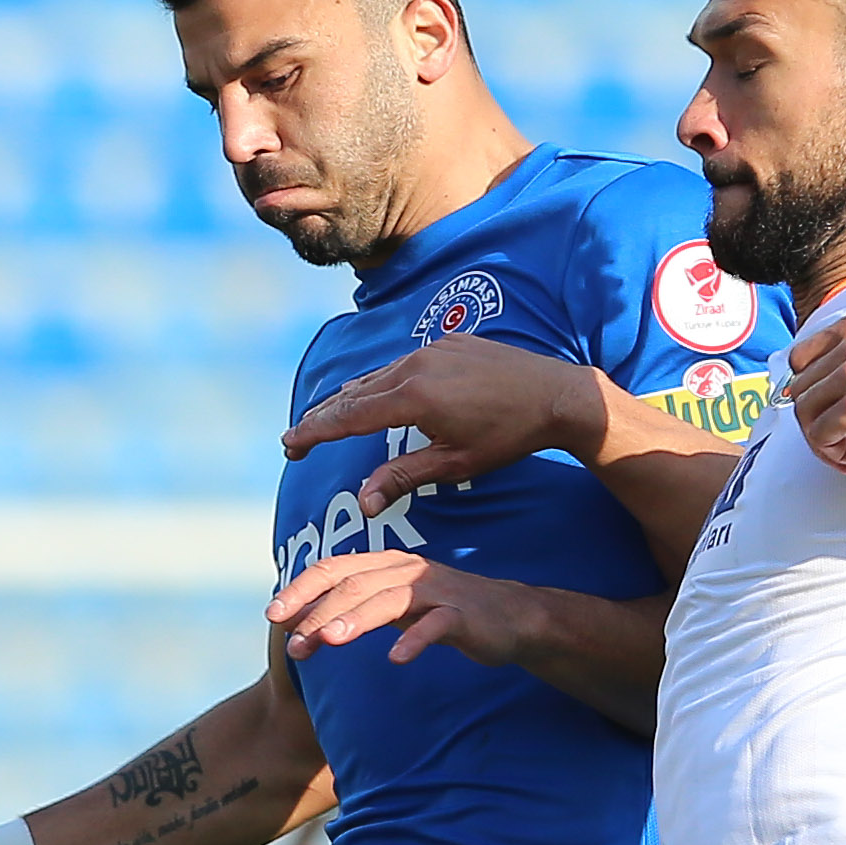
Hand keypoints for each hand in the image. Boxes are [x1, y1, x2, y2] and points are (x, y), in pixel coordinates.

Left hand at [268, 549, 557, 670]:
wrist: (513, 618)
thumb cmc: (445, 613)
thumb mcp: (396, 605)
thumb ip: (355, 607)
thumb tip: (301, 621)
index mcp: (387, 565)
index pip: (334, 569)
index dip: (301, 589)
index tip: (272, 615)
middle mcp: (407, 571)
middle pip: (354, 585)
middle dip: (318, 612)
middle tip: (292, 644)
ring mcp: (436, 591)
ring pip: (387, 600)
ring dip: (354, 620)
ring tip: (327, 642)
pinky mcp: (463, 615)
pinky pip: (436, 626)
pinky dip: (415, 641)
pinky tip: (396, 660)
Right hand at [281, 339, 615, 515]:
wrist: (556, 394)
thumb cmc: (509, 436)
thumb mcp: (455, 464)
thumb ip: (404, 477)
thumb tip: (363, 503)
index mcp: (414, 398)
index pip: (349, 417)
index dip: (315, 432)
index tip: (289, 445)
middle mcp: (416, 365)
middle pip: (354, 393)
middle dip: (323, 418)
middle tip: (297, 439)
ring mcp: (432, 349)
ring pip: (378, 376)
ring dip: (351, 398)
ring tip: (329, 419)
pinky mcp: (449, 342)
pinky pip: (404, 363)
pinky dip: (383, 382)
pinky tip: (377, 395)